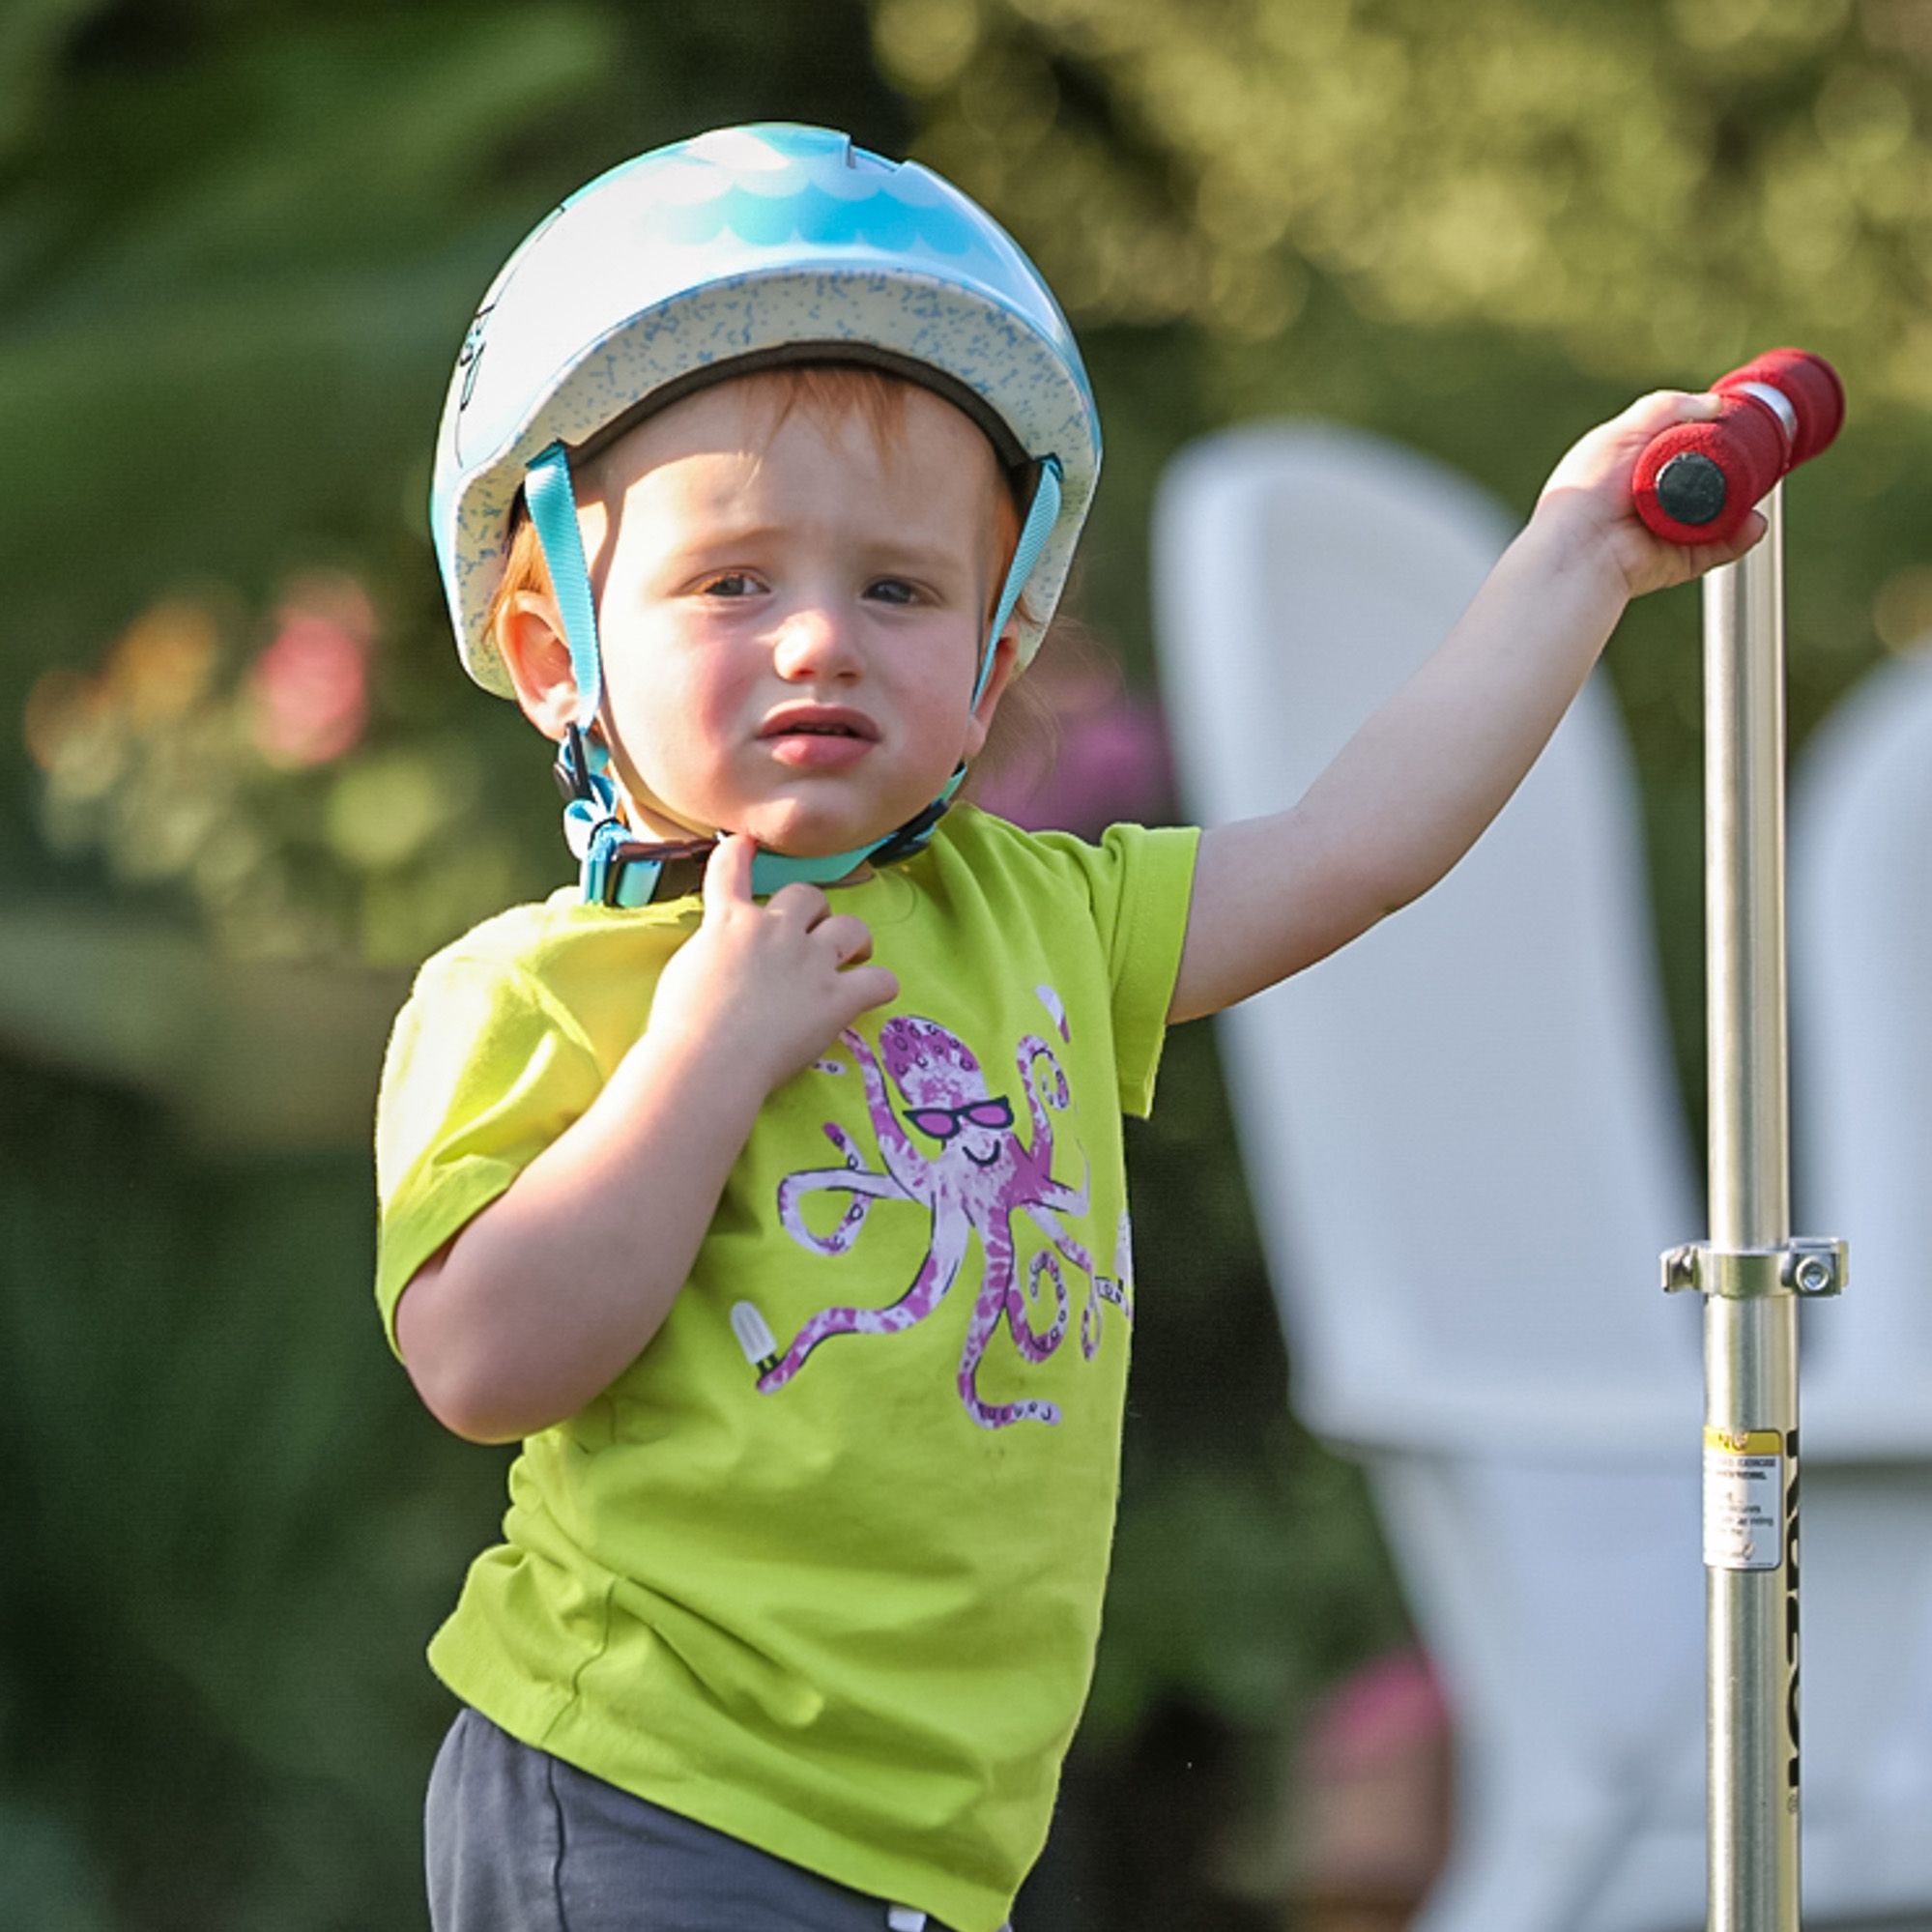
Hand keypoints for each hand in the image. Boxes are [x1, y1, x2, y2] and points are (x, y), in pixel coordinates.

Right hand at [646, 834, 898, 1095]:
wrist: (706, 1062)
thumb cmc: (680, 1025)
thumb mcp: (683, 969)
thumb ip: (712, 948)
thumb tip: (724, 952)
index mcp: (728, 922)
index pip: (731, 867)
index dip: (740, 851)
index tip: (747, 844)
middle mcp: (774, 930)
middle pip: (807, 895)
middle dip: (812, 910)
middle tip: (810, 936)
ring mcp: (810, 961)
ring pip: (851, 927)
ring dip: (853, 939)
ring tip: (853, 956)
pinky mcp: (837, 998)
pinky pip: (879, 980)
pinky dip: (880, 985)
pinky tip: (872, 993)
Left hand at [1533, 390, 1767, 600]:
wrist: (1579, 548)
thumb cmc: (1588, 489)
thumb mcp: (1621, 431)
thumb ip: (1664, 409)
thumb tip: (1715, 404)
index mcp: (1635, 468)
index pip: (1684, 447)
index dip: (1710, 436)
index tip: (1739, 425)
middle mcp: (1652, 500)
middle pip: (1708, 480)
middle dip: (1735, 468)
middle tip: (1756, 455)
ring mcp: (1667, 531)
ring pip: (1719, 513)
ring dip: (1743, 501)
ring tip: (1759, 484)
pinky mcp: (1677, 560)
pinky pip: (1718, 547)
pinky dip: (1739, 536)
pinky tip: (1753, 522)